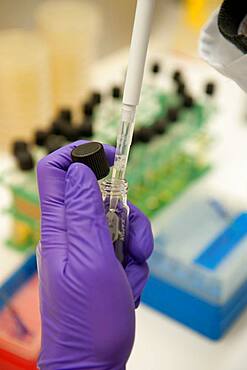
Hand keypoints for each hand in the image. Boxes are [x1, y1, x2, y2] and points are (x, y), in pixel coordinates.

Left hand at [37, 140, 152, 369]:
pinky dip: (134, 264)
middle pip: (100, 196)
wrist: (93, 362)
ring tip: (130, 273)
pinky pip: (125, 247)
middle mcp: (70, 232)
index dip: (79, 154)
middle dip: (126, 214)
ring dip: (135, 245)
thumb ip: (85, 212)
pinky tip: (127, 286)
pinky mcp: (100, 262)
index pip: (56, 172)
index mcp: (59, 225)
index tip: (110, 158)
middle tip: (133, 242)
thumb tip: (78, 171)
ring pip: (119, 222)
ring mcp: (86, 248)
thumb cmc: (88, 318)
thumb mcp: (91, 259)